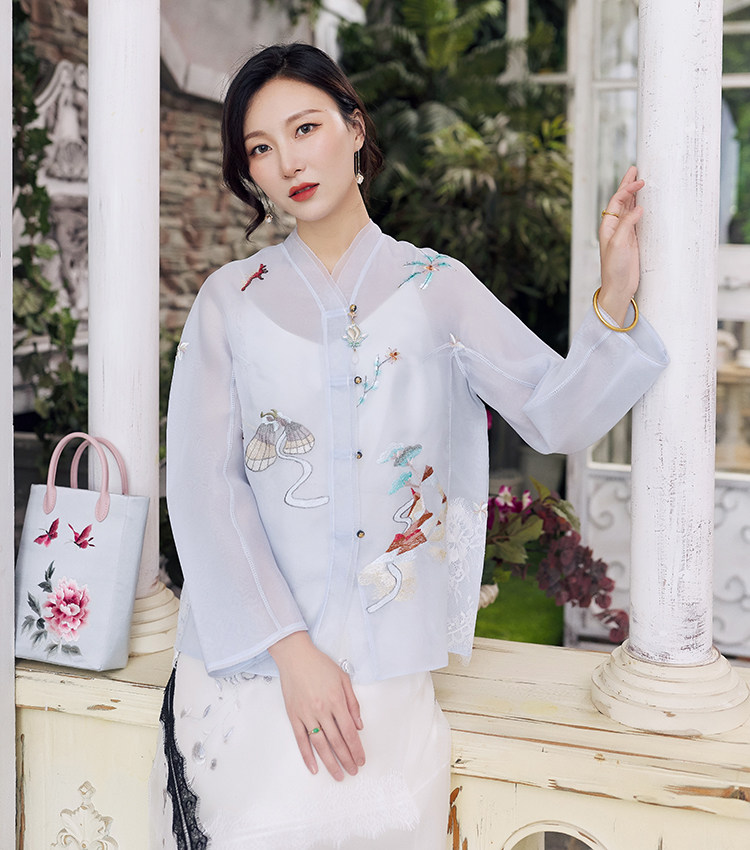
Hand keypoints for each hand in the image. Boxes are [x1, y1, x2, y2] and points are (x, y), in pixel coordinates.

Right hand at [269, 631, 364, 780]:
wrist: (295, 657)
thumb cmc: (320, 665)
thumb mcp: (343, 678)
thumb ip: (352, 703)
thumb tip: (359, 725)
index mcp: (336, 701)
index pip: (349, 731)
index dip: (356, 748)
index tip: (361, 760)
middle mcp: (322, 710)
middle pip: (336, 741)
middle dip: (346, 759)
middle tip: (353, 771)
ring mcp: (306, 714)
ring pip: (320, 745)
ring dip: (330, 763)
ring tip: (338, 775)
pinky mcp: (294, 716)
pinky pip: (301, 740)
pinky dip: (307, 756)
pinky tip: (314, 768)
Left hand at [598, 165, 644, 325]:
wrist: (619, 287)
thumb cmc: (614, 269)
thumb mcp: (619, 244)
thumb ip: (628, 225)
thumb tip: (638, 208)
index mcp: (607, 227)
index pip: (617, 202)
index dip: (627, 189)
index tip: (639, 181)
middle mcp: (615, 228)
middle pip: (622, 201)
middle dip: (628, 185)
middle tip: (635, 169)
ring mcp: (625, 233)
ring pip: (630, 208)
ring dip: (635, 194)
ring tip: (641, 180)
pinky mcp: (634, 240)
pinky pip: (638, 219)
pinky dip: (642, 208)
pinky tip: (647, 202)